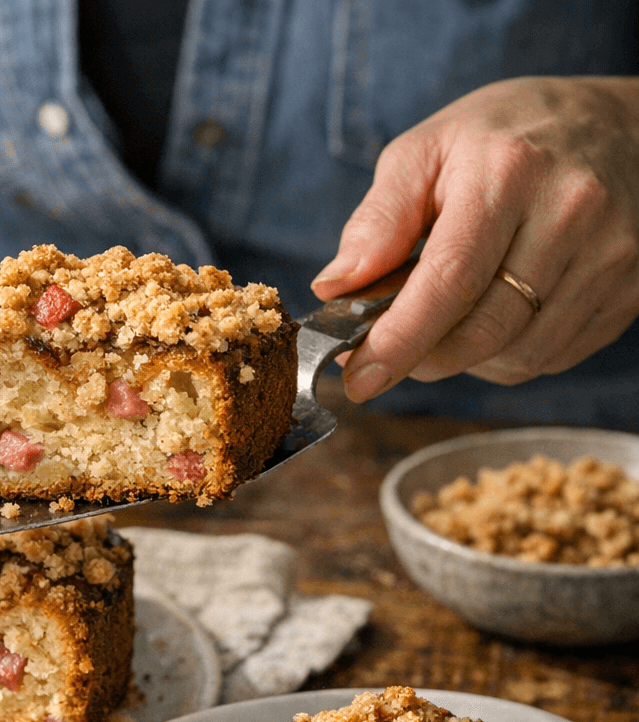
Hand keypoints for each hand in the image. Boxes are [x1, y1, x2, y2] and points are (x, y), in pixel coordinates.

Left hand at [311, 76, 638, 402]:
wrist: (620, 122)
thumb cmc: (505, 136)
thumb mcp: (426, 150)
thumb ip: (378, 220)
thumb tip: (334, 288)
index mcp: (509, 172)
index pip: (448, 281)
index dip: (398, 340)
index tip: (357, 378)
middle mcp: (571, 213)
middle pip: (485, 330)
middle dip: (423, 358)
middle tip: (387, 353)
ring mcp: (612, 253)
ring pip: (521, 355)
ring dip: (466, 360)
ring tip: (444, 321)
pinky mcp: (633, 286)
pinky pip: (556, 355)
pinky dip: (508, 355)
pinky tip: (492, 317)